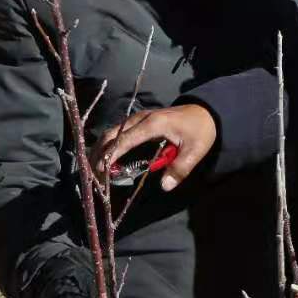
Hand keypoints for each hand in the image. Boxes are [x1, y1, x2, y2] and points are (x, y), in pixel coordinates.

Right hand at [99, 104, 216, 190]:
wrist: (206, 112)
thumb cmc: (200, 130)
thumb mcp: (195, 151)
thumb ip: (180, 169)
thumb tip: (165, 186)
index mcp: (153, 125)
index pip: (125, 140)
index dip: (111, 155)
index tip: (101, 170)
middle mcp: (141, 119)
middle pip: (112, 134)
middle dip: (99, 153)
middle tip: (92, 173)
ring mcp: (139, 119)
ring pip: (112, 132)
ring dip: (100, 149)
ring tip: (93, 168)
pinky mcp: (139, 122)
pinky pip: (118, 133)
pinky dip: (108, 145)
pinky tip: (104, 159)